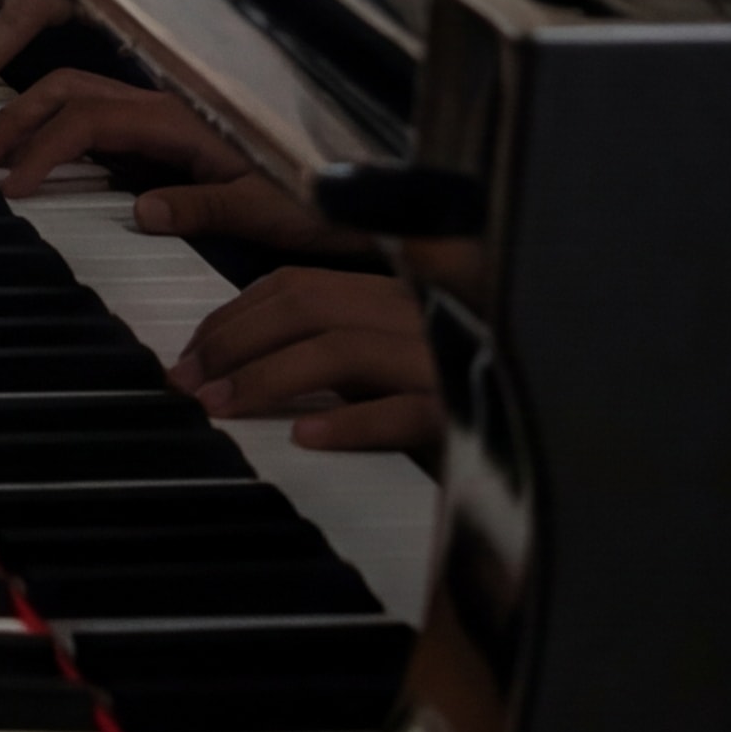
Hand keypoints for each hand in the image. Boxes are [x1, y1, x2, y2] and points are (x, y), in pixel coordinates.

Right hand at [0, 72, 361, 263]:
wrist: (358, 191)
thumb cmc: (316, 199)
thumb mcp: (265, 210)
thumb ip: (202, 207)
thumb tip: (139, 211)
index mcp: (182, 120)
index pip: (89, 120)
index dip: (43, 148)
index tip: (12, 186)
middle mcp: (166, 107)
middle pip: (69, 91)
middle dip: (14, 119)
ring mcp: (164, 116)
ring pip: (78, 95)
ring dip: (28, 117)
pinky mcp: (165, 133)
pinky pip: (96, 116)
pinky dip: (53, 126)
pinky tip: (36, 152)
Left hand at [171, 268, 441, 454]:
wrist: (541, 445)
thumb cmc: (446, 402)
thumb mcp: (382, 367)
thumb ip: (329, 350)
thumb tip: (232, 364)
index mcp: (391, 298)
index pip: (297, 286)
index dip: (233, 316)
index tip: (191, 353)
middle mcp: (415, 317)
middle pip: (308, 307)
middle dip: (235, 341)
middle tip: (190, 383)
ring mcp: (441, 361)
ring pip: (342, 350)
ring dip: (269, 378)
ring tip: (223, 407)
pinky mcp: (465, 414)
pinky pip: (402, 410)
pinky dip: (350, 422)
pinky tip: (306, 437)